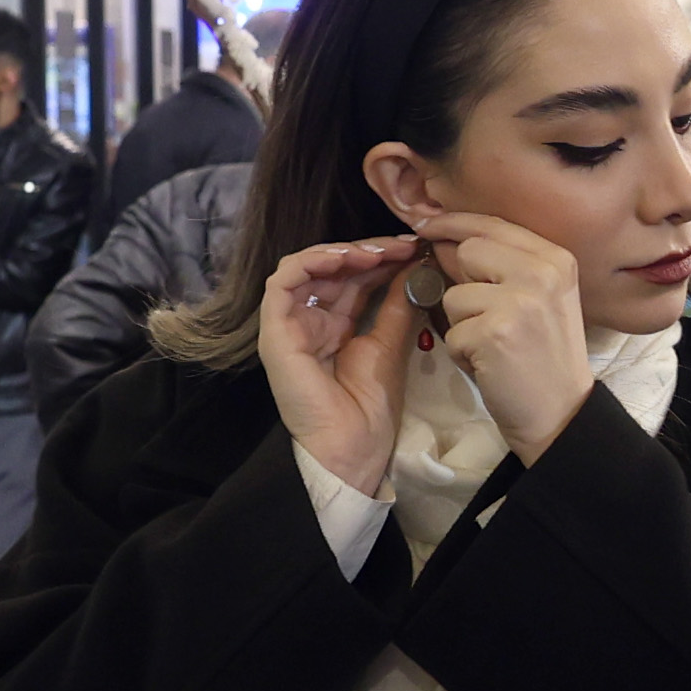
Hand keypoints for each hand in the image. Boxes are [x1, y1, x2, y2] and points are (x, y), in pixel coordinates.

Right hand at [255, 238, 422, 497]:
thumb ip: (398, 303)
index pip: (355, 277)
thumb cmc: (370, 407)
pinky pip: (282, 282)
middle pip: (333, 268)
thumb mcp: (391, 343)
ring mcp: (290, 323)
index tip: (414, 248)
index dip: (382, 258)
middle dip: (368, 251)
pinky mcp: (274, 330)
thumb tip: (416, 264)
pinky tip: (342, 258)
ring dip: (341, 252)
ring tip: (376, 252)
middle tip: (401, 244)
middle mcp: (311, 318)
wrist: (351, 446)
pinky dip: (310, 263)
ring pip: (307, 267)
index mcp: (337, 324)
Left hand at [416, 211, 596, 458]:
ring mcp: (519, 301)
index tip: (427, 224)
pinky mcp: (494, 332)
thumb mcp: (538, 300)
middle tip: (487, 316)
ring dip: (462, 325)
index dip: (454, 222)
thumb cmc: (544, 358)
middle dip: (463, 283)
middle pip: (469, 250)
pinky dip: (461, 353)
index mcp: (555, 259)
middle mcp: (542, 272)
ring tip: (492, 346)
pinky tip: (489, 364)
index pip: (493, 224)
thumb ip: (502, 267)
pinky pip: (451, 331)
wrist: (561, 414)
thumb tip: (445, 241)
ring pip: (454, 295)